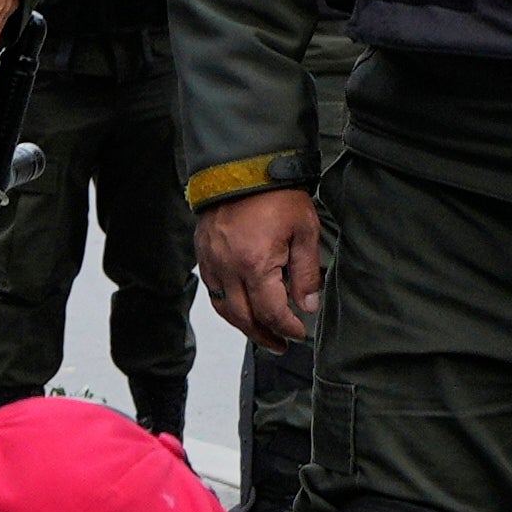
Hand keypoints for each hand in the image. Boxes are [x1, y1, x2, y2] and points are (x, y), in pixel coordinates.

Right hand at [195, 187, 322, 353]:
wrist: (242, 165)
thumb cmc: (275, 194)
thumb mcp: (304, 231)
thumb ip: (306, 273)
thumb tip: (308, 306)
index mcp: (255, 264)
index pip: (271, 313)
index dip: (287, 328)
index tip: (300, 332)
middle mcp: (228, 268)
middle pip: (244, 319)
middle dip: (265, 336)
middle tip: (281, 346)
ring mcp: (212, 262)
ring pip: (224, 309)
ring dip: (244, 327)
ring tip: (262, 335)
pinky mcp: (203, 254)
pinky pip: (213, 291)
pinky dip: (228, 306)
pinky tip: (242, 309)